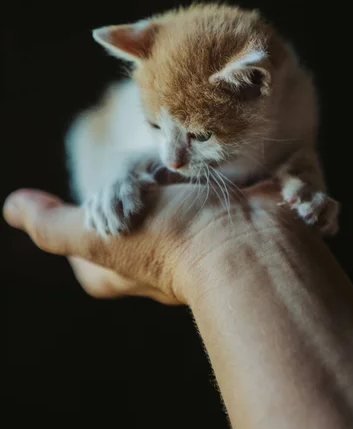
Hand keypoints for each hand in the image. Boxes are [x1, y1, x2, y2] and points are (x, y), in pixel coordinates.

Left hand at [3, 183, 280, 304]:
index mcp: (120, 266)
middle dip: (135, 182)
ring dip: (162, 169)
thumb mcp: (98, 240)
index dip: (102, 205)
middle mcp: (152, 248)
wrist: (252, 240)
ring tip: (180, 177)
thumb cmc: (173, 243)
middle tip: (154, 190)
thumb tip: (13, 206)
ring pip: (155, 177)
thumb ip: (53, 226)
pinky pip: (186, 170)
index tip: (122, 205)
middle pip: (123, 194)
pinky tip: (198, 166)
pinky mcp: (213, 201)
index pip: (91, 224)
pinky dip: (188, 162)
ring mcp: (188, 223)